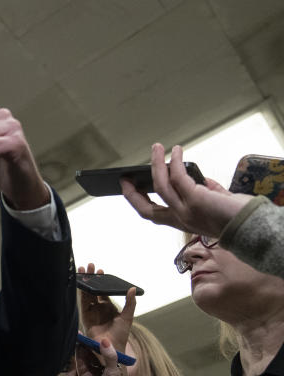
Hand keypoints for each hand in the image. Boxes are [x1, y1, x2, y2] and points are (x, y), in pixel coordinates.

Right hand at [76, 337, 126, 375]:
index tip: (96, 334)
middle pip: (94, 355)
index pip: (105, 353)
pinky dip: (77, 355)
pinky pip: (79, 365)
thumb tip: (105, 340)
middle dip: (89, 344)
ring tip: (78, 336)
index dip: (100, 344)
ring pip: (86, 358)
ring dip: (82, 348)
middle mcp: (102, 371)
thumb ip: (109, 356)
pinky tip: (76, 345)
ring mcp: (92, 374)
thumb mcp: (113, 373)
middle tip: (84, 333)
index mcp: (112, 369)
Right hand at [78, 263, 136, 353]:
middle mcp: (98, 307)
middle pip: (93, 289)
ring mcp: (91, 311)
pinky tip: (80, 283)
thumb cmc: (121, 334)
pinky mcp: (85, 316)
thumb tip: (132, 288)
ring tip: (82, 269)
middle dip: (90, 278)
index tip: (100, 271)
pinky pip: (82, 302)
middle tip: (89, 266)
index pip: (103, 290)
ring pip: (86, 294)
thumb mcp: (128, 316)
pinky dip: (80, 292)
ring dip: (84, 282)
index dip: (101, 281)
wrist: (113, 348)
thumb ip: (130, 303)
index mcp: (108, 306)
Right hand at [121, 143, 252, 237]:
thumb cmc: (239, 218)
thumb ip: (208, 194)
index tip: (132, 189)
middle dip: (132, 194)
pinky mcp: (195, 199)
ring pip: (160, 187)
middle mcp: (180, 219)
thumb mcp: (217, 206)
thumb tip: (202, 180)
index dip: (140, 202)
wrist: (252, 226)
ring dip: (156, 165)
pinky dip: (176, 161)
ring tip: (156, 148)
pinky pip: (179, 177)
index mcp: (183, 222)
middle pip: (146, 209)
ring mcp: (185, 210)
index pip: (154, 214)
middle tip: (125, 179)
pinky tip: (178, 150)